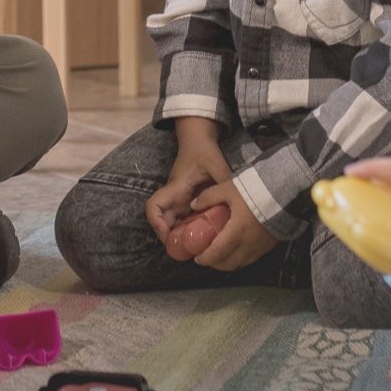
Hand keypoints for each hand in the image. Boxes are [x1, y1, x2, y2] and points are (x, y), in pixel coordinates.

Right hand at [145, 118, 229, 247]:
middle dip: (170, 238)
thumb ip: (224, 181)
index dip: (157, 224)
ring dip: (180, 236)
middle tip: (187, 252)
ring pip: (173, 223)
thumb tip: (236, 200)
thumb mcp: (216, 164)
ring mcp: (179, 199)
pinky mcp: (187, 200)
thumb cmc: (203, 150)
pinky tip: (205, 237)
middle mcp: (174, 196)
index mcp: (176, 188)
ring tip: (198, 249)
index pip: (154, 207)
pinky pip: (183, 219)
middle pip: (162, 221)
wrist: (197, 138)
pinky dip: (189, 230)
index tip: (170, 236)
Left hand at [189, 180, 280, 270]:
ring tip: (219, 256)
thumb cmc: (255, 190)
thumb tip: (194, 204)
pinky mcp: (270, 245)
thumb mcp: (228, 189)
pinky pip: (252, 258)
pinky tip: (236, 250)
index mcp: (236, 232)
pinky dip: (241, 259)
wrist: (285, 191)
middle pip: (228, 263)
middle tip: (206, 258)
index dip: (205, 258)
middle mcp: (249, 244)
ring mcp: (261, 247)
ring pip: (241, 263)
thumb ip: (209, 197)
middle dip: (215, 264)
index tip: (197, 258)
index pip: (217, 253)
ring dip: (228, 263)